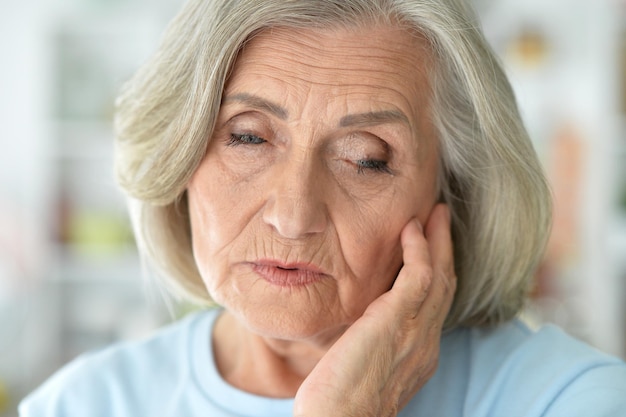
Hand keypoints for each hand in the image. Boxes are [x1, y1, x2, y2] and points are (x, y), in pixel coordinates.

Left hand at [293, 204, 456, 416]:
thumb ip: (369, 344)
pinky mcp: (399, 320)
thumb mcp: (363, 368)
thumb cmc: (339, 404)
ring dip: (438, 240)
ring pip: (439, 274)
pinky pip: (419, 274)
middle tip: (442, 220)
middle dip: (445, 250)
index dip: (436, 274)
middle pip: (444, 284)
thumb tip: (356, 329)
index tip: (429, 251)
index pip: (434, 306)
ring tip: (435, 213)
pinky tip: (411, 228)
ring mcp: (417, 331)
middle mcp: (425, 342)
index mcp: (418, 354)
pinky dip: (419, 248)